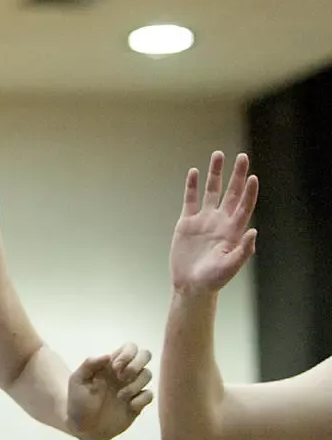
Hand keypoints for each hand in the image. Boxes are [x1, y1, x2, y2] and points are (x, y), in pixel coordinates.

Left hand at [67, 343, 153, 439]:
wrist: (82, 426)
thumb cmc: (78, 400)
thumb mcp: (77, 380)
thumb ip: (89, 364)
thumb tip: (107, 355)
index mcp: (111, 365)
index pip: (130, 347)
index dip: (127, 353)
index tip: (114, 367)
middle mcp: (124, 374)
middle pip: (145, 355)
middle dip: (137, 364)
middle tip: (121, 377)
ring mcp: (132, 389)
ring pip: (148, 375)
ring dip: (136, 384)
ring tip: (120, 396)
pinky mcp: (137, 405)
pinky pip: (149, 395)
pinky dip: (141, 399)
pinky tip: (129, 406)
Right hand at [170, 151, 258, 295]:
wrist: (191, 285)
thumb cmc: (213, 280)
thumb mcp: (230, 267)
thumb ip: (243, 250)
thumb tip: (253, 231)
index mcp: (233, 231)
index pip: (244, 205)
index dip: (249, 191)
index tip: (252, 176)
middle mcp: (220, 221)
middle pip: (231, 192)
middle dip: (236, 174)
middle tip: (242, 156)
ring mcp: (204, 220)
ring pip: (211, 191)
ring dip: (215, 173)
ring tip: (218, 155)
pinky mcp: (187, 222)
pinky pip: (190, 200)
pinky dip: (191, 186)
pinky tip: (194, 172)